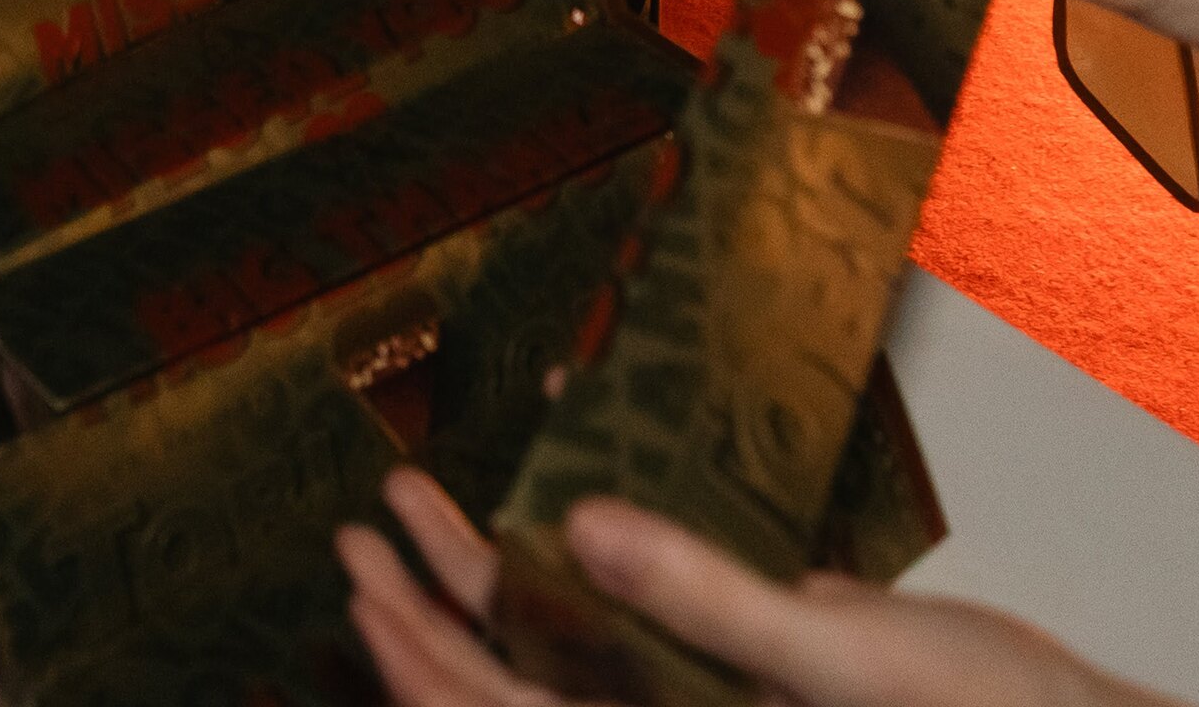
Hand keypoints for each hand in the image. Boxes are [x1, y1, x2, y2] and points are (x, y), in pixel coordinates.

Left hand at [339, 473, 1172, 706]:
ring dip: (477, 593)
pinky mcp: (730, 677)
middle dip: (419, 619)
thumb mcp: (844, 657)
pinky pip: (618, 632)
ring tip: (409, 514)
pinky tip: (547, 509)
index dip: (423, 662)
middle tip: (354, 538)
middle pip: (506, 697)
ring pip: (551, 663)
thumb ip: (706, 600)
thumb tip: (578, 530)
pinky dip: (567, 577)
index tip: (362, 584)